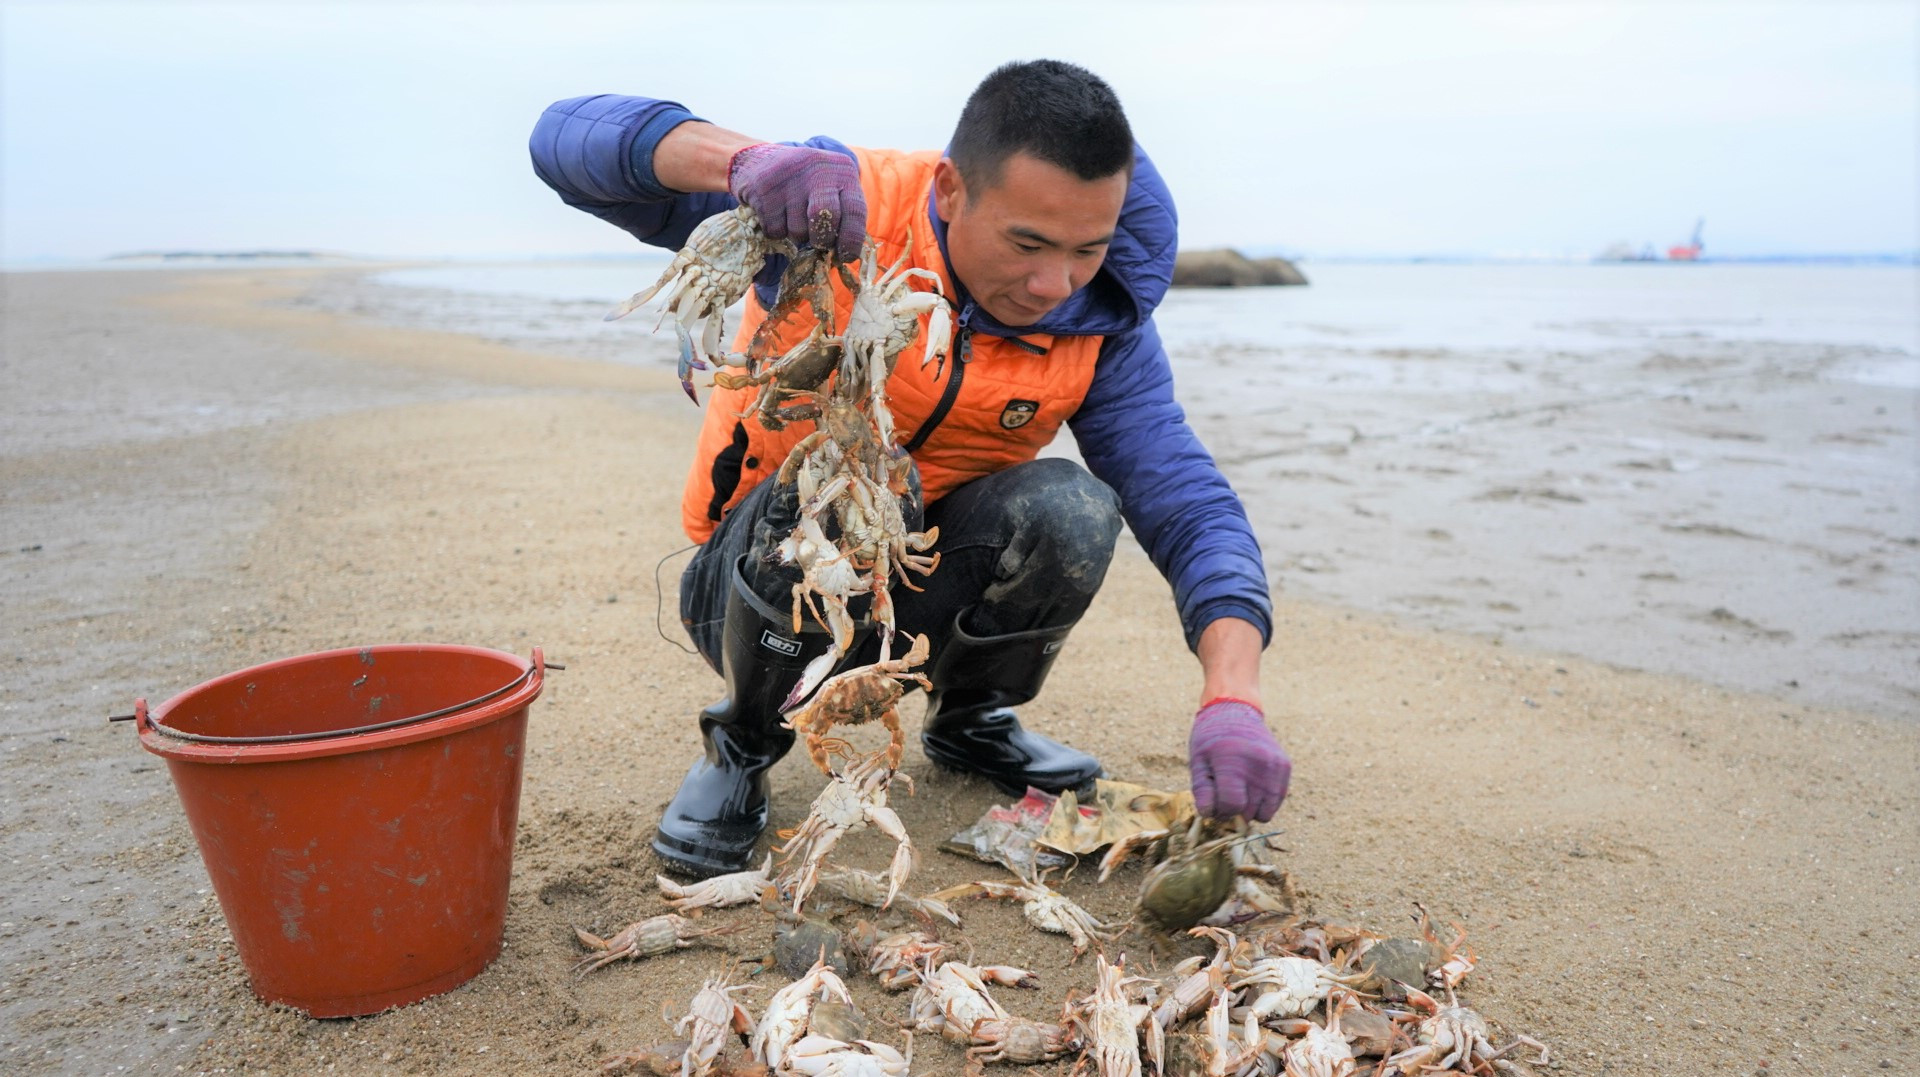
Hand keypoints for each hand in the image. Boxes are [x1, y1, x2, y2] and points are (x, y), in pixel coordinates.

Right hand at [727, 143, 866, 260]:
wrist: (761, 159)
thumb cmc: (806, 183)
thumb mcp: (831, 188)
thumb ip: (842, 216)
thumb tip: (845, 256)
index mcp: (843, 171)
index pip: (855, 210)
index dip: (851, 240)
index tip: (845, 256)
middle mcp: (818, 170)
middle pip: (825, 219)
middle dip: (822, 240)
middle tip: (818, 243)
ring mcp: (790, 177)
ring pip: (797, 231)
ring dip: (796, 235)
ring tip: (792, 216)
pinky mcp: (764, 188)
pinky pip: (774, 229)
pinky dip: (775, 230)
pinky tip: (775, 212)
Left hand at [1188, 698, 1289, 821]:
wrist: (1234, 710)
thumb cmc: (1210, 739)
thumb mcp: (1197, 762)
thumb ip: (1202, 792)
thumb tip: (1211, 816)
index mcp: (1231, 761)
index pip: (1232, 806)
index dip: (1221, 811)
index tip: (1215, 804)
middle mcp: (1257, 764)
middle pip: (1249, 813)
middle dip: (1235, 812)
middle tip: (1226, 796)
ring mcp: (1275, 766)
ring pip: (1265, 813)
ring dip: (1251, 809)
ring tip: (1240, 790)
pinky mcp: (1285, 766)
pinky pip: (1276, 801)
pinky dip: (1264, 800)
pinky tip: (1252, 784)